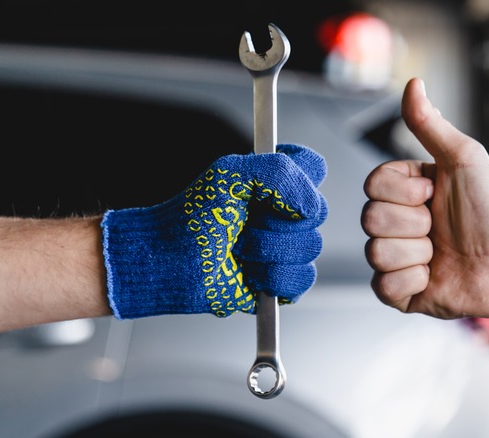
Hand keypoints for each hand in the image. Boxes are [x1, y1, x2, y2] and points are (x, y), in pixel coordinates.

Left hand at [103, 144, 326, 318]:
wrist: (170, 263)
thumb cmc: (192, 218)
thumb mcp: (228, 175)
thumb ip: (277, 172)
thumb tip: (311, 204)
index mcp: (276, 183)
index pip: (313, 168)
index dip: (301, 179)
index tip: (272, 190)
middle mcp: (286, 213)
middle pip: (318, 212)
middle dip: (276, 222)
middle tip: (244, 223)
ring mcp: (287, 248)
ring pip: (310, 247)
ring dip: (268, 252)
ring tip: (240, 251)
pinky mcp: (284, 281)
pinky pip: (303, 279)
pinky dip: (274, 278)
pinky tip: (251, 275)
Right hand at [361, 78, 488, 318]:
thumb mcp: (464, 159)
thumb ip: (431, 125)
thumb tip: (414, 83)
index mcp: (401, 190)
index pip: (372, 184)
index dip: (405, 192)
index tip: (434, 194)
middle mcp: (392, 223)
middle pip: (370, 218)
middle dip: (414, 224)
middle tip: (440, 227)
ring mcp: (392, 258)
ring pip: (376, 252)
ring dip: (418, 254)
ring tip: (441, 254)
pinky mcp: (397, 292)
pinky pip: (384, 287)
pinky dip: (414, 281)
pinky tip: (434, 276)